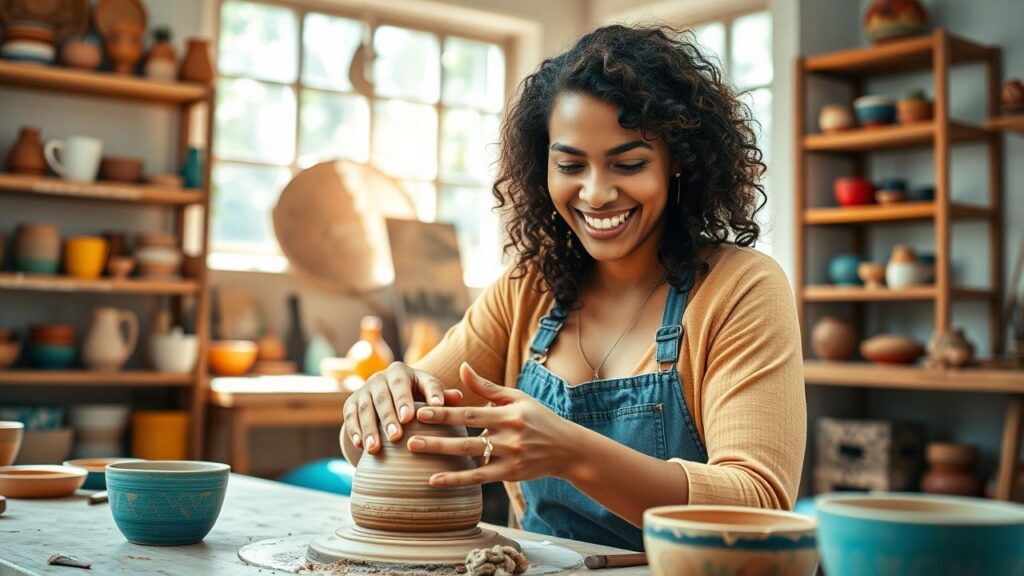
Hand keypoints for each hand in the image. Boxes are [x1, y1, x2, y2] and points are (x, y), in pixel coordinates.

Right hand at [342, 362, 463, 454]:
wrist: (385, 399)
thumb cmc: (415, 398)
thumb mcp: (427, 393)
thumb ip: (441, 395)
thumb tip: (457, 397)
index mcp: (403, 372)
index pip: (407, 383)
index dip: (410, 398)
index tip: (417, 415)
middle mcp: (381, 377)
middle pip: (384, 395)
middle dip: (389, 416)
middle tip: (396, 436)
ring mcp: (365, 389)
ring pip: (365, 407)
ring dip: (370, 428)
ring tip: (375, 448)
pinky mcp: (351, 402)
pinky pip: (350, 415)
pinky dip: (354, 430)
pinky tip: (360, 446)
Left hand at [407, 362, 576, 486]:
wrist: (566, 448)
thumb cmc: (538, 418)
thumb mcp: (516, 398)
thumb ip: (486, 387)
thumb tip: (463, 366)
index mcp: (508, 414)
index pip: (470, 413)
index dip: (445, 413)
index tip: (421, 411)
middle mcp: (508, 435)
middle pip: (466, 435)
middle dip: (436, 435)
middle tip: (409, 435)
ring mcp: (509, 456)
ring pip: (469, 456)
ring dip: (440, 455)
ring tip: (415, 451)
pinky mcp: (509, 474)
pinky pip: (478, 478)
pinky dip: (455, 479)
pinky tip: (434, 480)